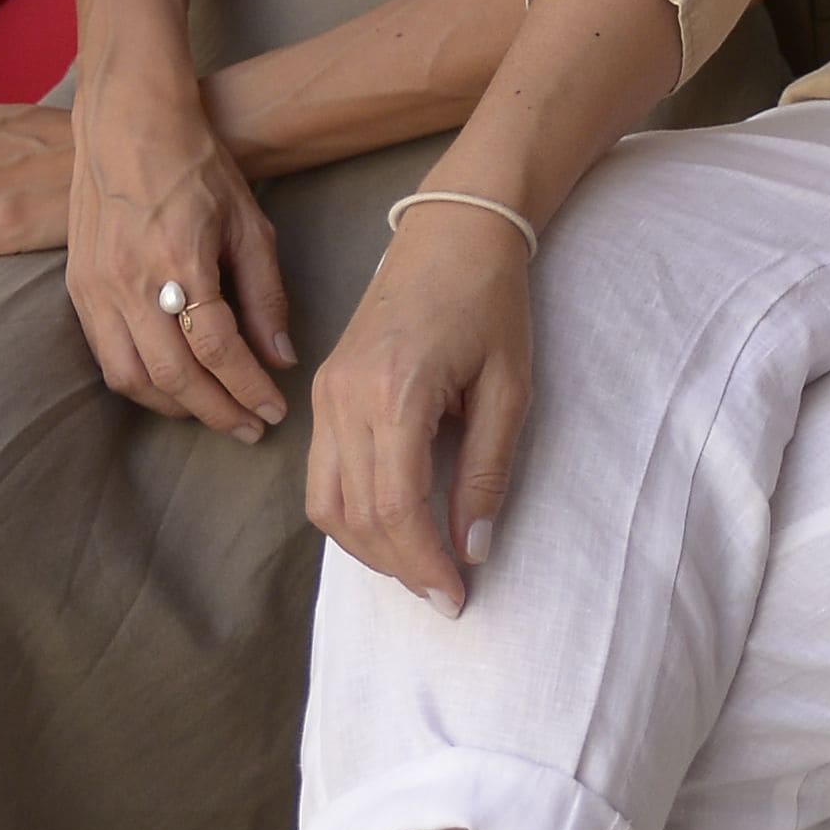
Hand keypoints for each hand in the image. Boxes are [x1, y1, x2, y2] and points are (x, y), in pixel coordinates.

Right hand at [59, 58, 290, 435]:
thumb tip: (279, 357)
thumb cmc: (197, 165)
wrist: (128, 122)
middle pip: (174, 376)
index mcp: (180, 260)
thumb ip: (265, 294)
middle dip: (217, 411)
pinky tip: (171, 387)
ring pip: (131, 378)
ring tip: (215, 412)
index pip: (218, 349)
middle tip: (251, 428)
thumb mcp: (248, 223)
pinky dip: (140, 383)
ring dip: (175, 407)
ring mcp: (96, 287)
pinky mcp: (78, 288)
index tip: (275, 410)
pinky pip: (105, 356)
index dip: (249, 388)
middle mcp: (131, 281)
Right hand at [309, 208, 537, 609]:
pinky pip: (320, 475)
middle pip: (355, 515)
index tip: (455, 597)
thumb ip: (488, 471)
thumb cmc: (492, 302)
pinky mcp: (323, 390)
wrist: (453, 232)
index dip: (422, 563)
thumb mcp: (510, 389)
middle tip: (444, 596)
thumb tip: (473, 548)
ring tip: (419, 569)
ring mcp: (325, 393)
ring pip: (325, 504)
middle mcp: (346, 397)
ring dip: (368, 549)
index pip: (396, 506)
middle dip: (399, 567)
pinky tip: (391, 527)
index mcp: (395, 392)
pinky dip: (349, 515)